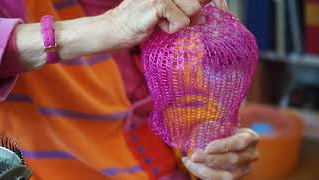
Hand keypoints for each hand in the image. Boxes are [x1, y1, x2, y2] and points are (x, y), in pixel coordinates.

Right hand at [108, 0, 227, 47]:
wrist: (116, 28)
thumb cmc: (142, 21)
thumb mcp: (168, 11)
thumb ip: (186, 6)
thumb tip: (208, 9)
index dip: (216, 0)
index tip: (223, 9)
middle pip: (200, 0)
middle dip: (194, 14)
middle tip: (173, 21)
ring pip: (193, 10)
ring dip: (179, 22)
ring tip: (161, 22)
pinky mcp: (160, 2)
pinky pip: (182, 21)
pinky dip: (172, 29)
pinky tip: (157, 26)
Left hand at [182, 128, 258, 179]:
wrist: (228, 143)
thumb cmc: (223, 130)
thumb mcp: (222, 123)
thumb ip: (213, 124)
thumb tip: (196, 122)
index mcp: (250, 137)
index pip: (240, 142)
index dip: (224, 146)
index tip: (207, 148)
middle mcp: (252, 154)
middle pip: (232, 160)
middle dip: (210, 159)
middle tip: (194, 156)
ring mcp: (245, 169)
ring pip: (226, 174)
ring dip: (204, 168)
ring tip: (189, 161)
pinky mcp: (235, 178)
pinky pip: (218, 179)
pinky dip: (202, 173)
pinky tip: (190, 165)